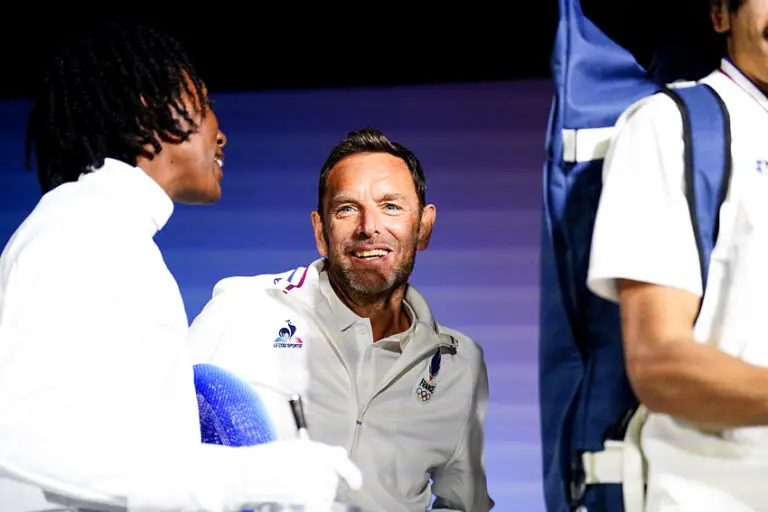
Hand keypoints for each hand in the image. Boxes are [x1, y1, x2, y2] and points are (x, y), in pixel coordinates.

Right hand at [242, 439, 361, 506]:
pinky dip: (315, 503)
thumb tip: (341, 453)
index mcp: (313, 449)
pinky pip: (319, 505)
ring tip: (294, 491)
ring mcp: (311, 485)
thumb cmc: (264, 461)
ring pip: (326, 496)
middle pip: (331, 482)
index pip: (340, 461)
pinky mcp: (305, 500)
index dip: (352, 473)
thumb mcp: (294, 449)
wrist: (242, 476)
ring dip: (317, 496)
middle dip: (323, 483)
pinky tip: (301, 501)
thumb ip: (320, 452)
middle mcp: (315, 465)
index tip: (357, 484)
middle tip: (300, 481)